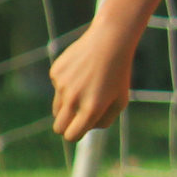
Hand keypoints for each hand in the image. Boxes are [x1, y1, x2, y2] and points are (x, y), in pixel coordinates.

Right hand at [50, 28, 136, 142]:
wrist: (110, 41)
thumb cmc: (118, 74)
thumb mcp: (120, 102)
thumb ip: (104, 121)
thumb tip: (85, 129)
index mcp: (91, 109)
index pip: (71, 135)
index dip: (75, 134)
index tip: (79, 129)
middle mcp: (74, 99)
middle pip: (58, 127)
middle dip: (66, 126)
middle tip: (77, 117)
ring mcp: (62, 85)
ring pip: (57, 108)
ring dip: (67, 106)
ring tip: (85, 90)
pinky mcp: (55, 73)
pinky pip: (58, 88)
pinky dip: (67, 85)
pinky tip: (81, 71)